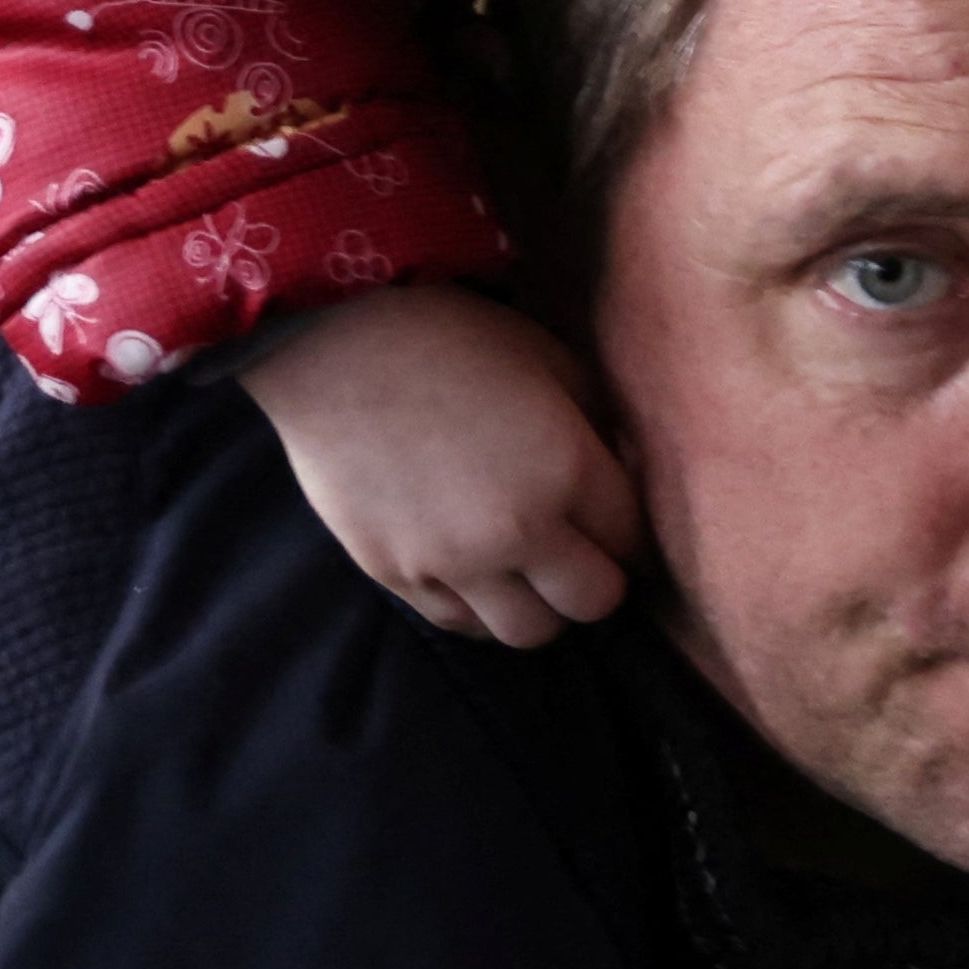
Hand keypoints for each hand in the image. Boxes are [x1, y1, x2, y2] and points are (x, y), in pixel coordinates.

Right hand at [239, 283, 647, 647]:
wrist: (335, 345)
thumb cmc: (452, 335)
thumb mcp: (548, 357)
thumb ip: (599, 422)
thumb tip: (625, 470)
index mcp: (566, 468)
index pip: (632, 541)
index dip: (630, 532)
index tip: (615, 521)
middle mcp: (518, 529)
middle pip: (593, 602)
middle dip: (597, 578)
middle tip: (580, 550)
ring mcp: (454, 562)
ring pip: (529, 632)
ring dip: (540, 605)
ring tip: (528, 570)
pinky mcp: (399, 576)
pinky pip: (462, 624)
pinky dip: (481, 607)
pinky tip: (476, 569)